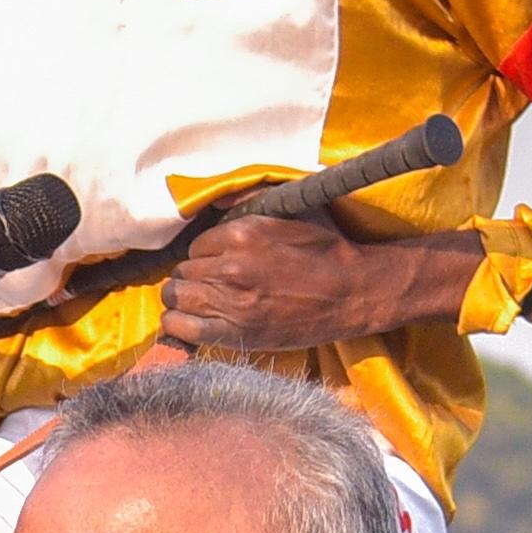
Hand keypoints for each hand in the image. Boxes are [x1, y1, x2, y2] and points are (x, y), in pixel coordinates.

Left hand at [159, 217, 481, 356]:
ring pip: (178, 298)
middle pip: (185, 272)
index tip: (218, 263)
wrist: (355, 291)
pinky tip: (183, 321)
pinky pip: (184, 328)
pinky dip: (176, 324)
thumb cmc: (328, 248)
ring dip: (182, 299)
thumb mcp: (293, 208)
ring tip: (194, 301)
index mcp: (241, 234)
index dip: (205, 255)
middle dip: (193, 276)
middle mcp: (231, 267)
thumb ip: (250, 199)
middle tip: (209, 283)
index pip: (196, 246)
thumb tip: (215, 201)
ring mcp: (232, 303)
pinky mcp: (237, 333)